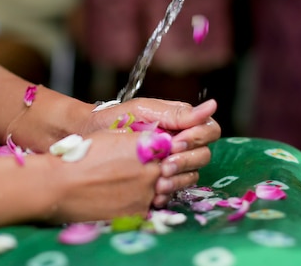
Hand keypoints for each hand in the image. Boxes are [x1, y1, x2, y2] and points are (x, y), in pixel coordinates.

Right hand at [50, 129, 160, 223]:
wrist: (60, 185)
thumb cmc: (80, 156)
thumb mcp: (110, 135)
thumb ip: (134, 138)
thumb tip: (147, 140)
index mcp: (146, 147)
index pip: (170, 147)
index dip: (161, 150)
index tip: (152, 152)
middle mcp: (152, 171)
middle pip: (168, 169)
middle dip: (158, 169)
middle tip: (136, 169)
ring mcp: (147, 195)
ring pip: (160, 190)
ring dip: (150, 187)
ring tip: (125, 183)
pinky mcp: (138, 214)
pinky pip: (147, 206)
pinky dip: (138, 201)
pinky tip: (120, 196)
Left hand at [85, 98, 220, 207]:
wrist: (88, 137)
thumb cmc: (114, 119)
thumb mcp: (143, 111)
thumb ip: (175, 113)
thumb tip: (212, 105)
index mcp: (181, 122)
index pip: (208, 131)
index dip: (197, 138)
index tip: (175, 143)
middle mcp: (181, 142)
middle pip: (203, 154)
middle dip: (186, 161)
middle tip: (165, 165)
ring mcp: (172, 161)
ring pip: (192, 174)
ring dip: (179, 179)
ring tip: (159, 182)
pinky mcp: (161, 179)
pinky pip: (175, 189)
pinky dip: (168, 193)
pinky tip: (154, 194)